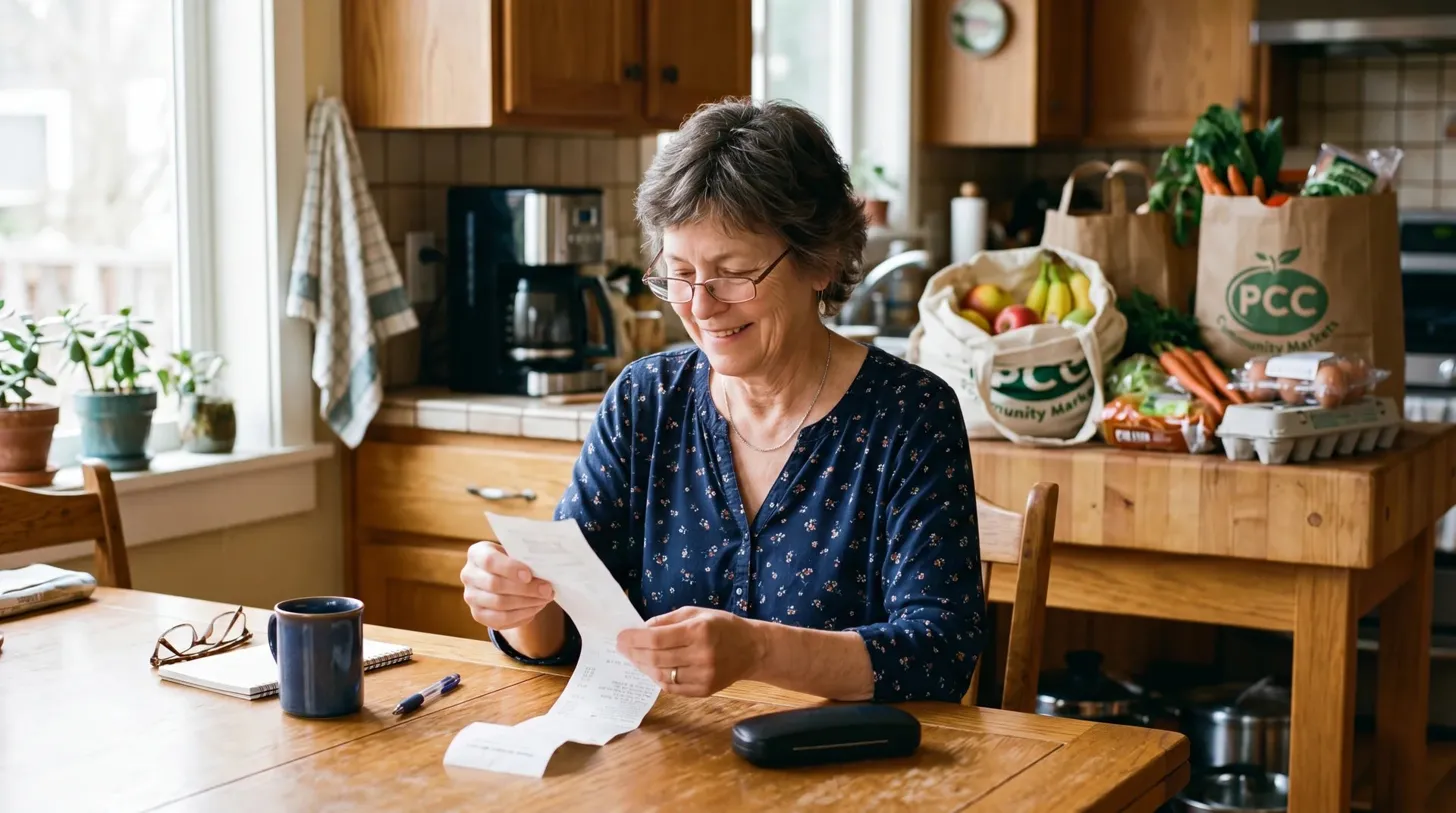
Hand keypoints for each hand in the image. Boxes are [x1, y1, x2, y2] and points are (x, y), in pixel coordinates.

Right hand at [460, 540, 555, 629]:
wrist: (503, 577)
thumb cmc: (512, 561)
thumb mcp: (516, 553)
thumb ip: (525, 559)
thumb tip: (545, 569)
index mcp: (477, 554)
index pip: (489, 561)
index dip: (510, 569)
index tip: (529, 575)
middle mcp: (469, 575)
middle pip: (495, 585)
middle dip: (525, 589)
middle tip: (547, 590)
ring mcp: (471, 597)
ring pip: (499, 604)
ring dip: (526, 603)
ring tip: (544, 599)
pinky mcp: (478, 614)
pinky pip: (500, 620)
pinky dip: (521, 616)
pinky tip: (535, 608)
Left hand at [616, 607, 764, 696]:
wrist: (752, 649)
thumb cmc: (722, 626)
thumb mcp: (696, 613)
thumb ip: (667, 620)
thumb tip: (641, 629)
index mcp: (698, 631)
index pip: (656, 638)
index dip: (634, 639)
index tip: (620, 637)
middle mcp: (701, 655)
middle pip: (656, 658)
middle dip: (633, 653)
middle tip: (621, 648)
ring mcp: (703, 676)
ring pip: (661, 676)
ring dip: (643, 667)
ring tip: (634, 658)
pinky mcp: (704, 690)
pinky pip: (672, 688)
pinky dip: (657, 678)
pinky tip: (651, 669)